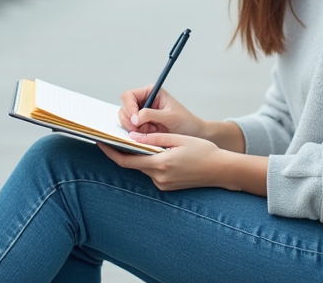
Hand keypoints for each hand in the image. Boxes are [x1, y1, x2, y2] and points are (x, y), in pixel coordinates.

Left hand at [98, 132, 225, 190]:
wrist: (221, 170)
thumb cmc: (203, 151)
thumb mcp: (178, 138)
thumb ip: (154, 138)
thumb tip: (133, 136)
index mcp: (160, 164)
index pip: (126, 161)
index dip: (111, 152)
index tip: (101, 142)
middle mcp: (159, 178)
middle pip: (134, 164)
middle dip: (125, 151)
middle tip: (116, 137)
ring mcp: (163, 184)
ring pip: (144, 167)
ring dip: (140, 156)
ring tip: (138, 141)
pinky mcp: (168, 187)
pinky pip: (153, 172)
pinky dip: (150, 162)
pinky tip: (156, 152)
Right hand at [118, 86, 205, 138]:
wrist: (193, 135)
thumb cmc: (185, 122)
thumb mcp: (169, 116)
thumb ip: (151, 114)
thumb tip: (134, 117)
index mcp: (150, 93)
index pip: (129, 96)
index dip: (129, 107)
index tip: (135, 119)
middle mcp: (143, 102)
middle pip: (124, 108)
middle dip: (128, 120)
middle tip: (137, 129)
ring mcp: (141, 116)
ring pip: (125, 121)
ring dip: (132, 129)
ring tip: (147, 133)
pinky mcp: (142, 128)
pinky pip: (131, 131)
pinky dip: (135, 135)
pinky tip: (146, 137)